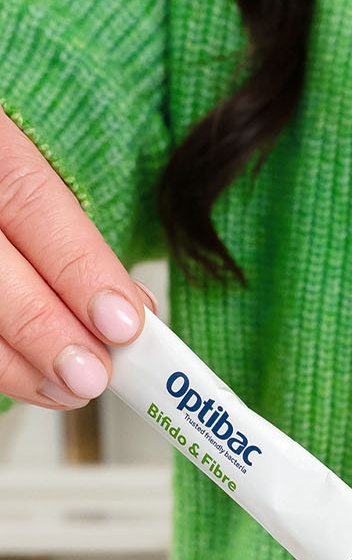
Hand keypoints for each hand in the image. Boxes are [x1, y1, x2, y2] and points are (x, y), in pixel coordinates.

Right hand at [0, 108, 151, 407]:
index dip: (78, 265)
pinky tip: (21, 375)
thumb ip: (69, 233)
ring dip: (14, 360)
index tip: (123, 322)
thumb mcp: (23, 171)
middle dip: (44, 326)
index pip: (29, 199)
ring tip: (64, 388)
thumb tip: (129, 309)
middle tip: (93, 374)